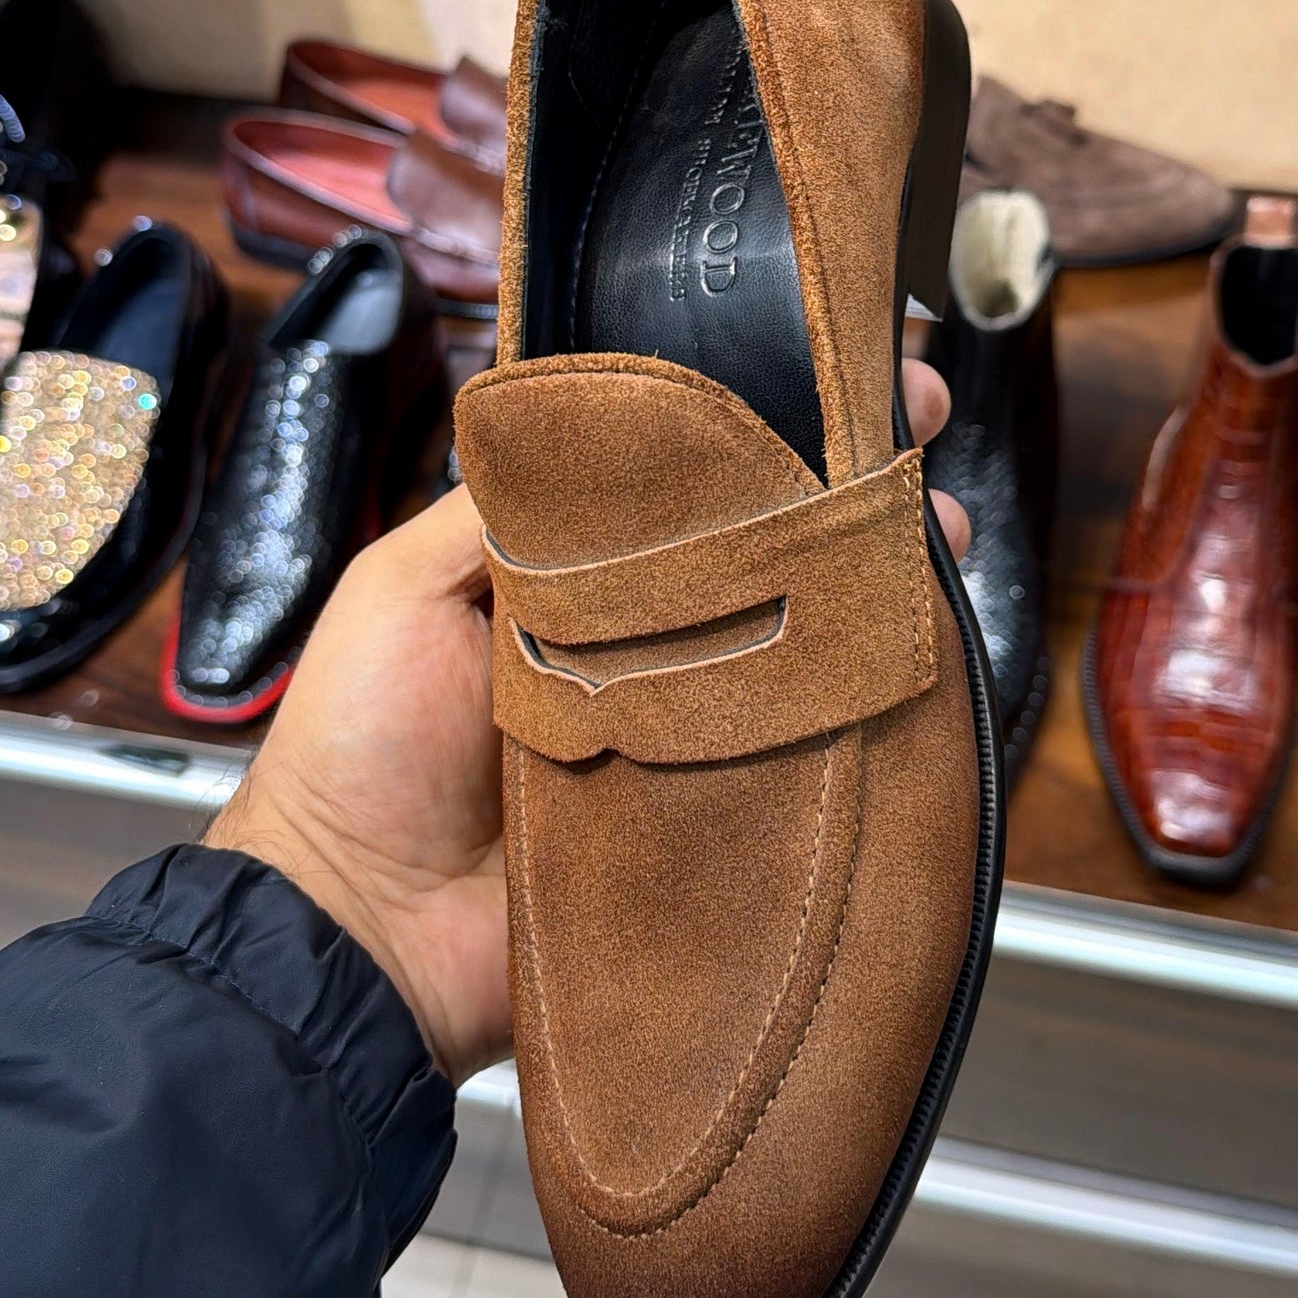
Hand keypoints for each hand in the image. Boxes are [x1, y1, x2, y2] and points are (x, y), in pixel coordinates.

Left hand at [205, 359, 968, 1085]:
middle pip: (763, 554)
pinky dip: (860, 716)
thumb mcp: (404, 585)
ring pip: (801, 645)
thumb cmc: (359, 743)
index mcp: (570, 582)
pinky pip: (797, 760)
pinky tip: (909, 664)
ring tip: (938, 532)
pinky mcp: (710, 816)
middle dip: (845, 487)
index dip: (751, 423)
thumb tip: (591, 428)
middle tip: (914, 429)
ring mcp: (683, 732)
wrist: (362, 926)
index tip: (825, 371)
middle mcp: (640, 645)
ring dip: (876, 584)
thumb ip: (495, 508)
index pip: (680, 484)